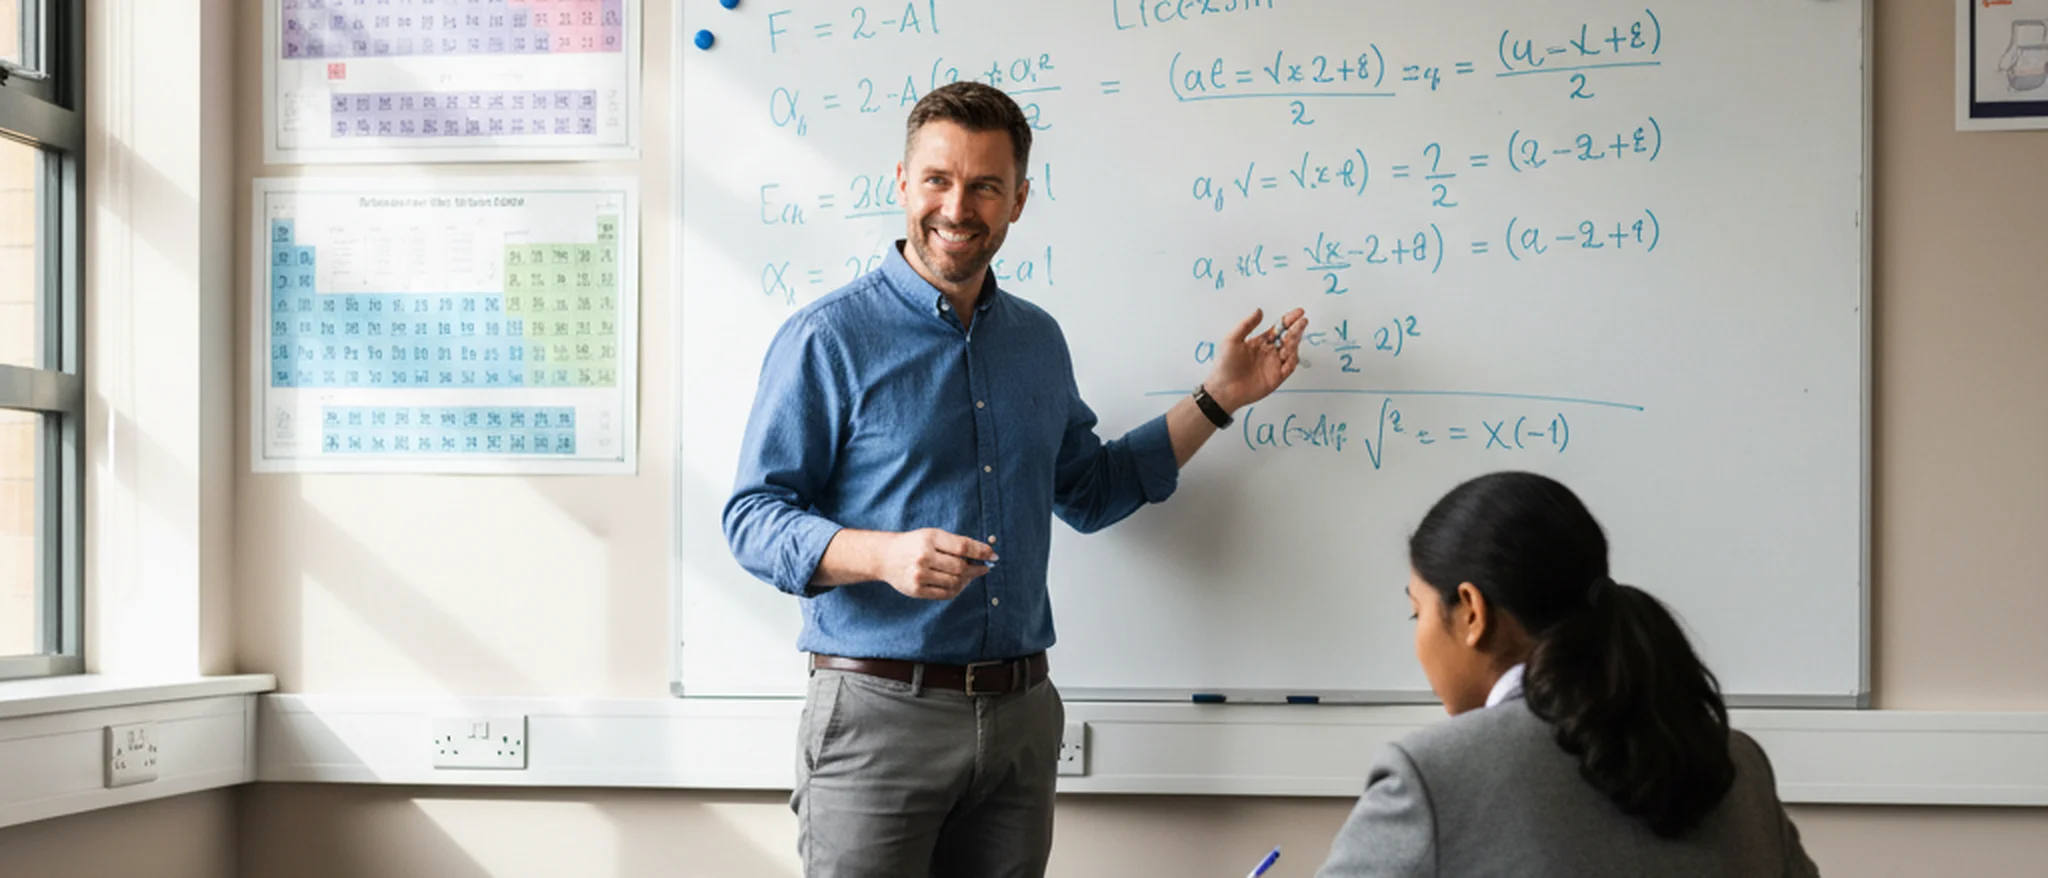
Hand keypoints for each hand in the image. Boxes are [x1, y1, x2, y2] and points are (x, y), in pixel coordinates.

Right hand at [878, 529, 996, 599]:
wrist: (885, 557)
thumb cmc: (915, 543)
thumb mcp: (933, 535)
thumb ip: (956, 544)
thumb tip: (985, 555)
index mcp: (929, 538)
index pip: (963, 547)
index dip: (981, 552)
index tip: (993, 556)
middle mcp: (923, 557)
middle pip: (961, 567)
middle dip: (976, 568)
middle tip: (983, 568)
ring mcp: (919, 575)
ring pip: (955, 582)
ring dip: (967, 580)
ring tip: (969, 575)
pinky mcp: (916, 590)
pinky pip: (945, 594)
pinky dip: (957, 589)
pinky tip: (959, 583)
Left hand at [1204, 307, 1307, 410]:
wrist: (1224, 390)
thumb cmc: (1225, 365)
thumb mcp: (1232, 340)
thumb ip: (1246, 325)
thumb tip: (1259, 311)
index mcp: (1259, 342)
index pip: (1279, 328)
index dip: (1289, 320)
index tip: (1298, 312)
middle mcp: (1269, 352)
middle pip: (1288, 338)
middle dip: (1296, 328)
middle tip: (1302, 321)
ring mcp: (1274, 364)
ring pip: (1291, 350)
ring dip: (1294, 342)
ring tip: (1292, 335)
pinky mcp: (1277, 377)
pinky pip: (1290, 366)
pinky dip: (1292, 358)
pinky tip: (1288, 352)